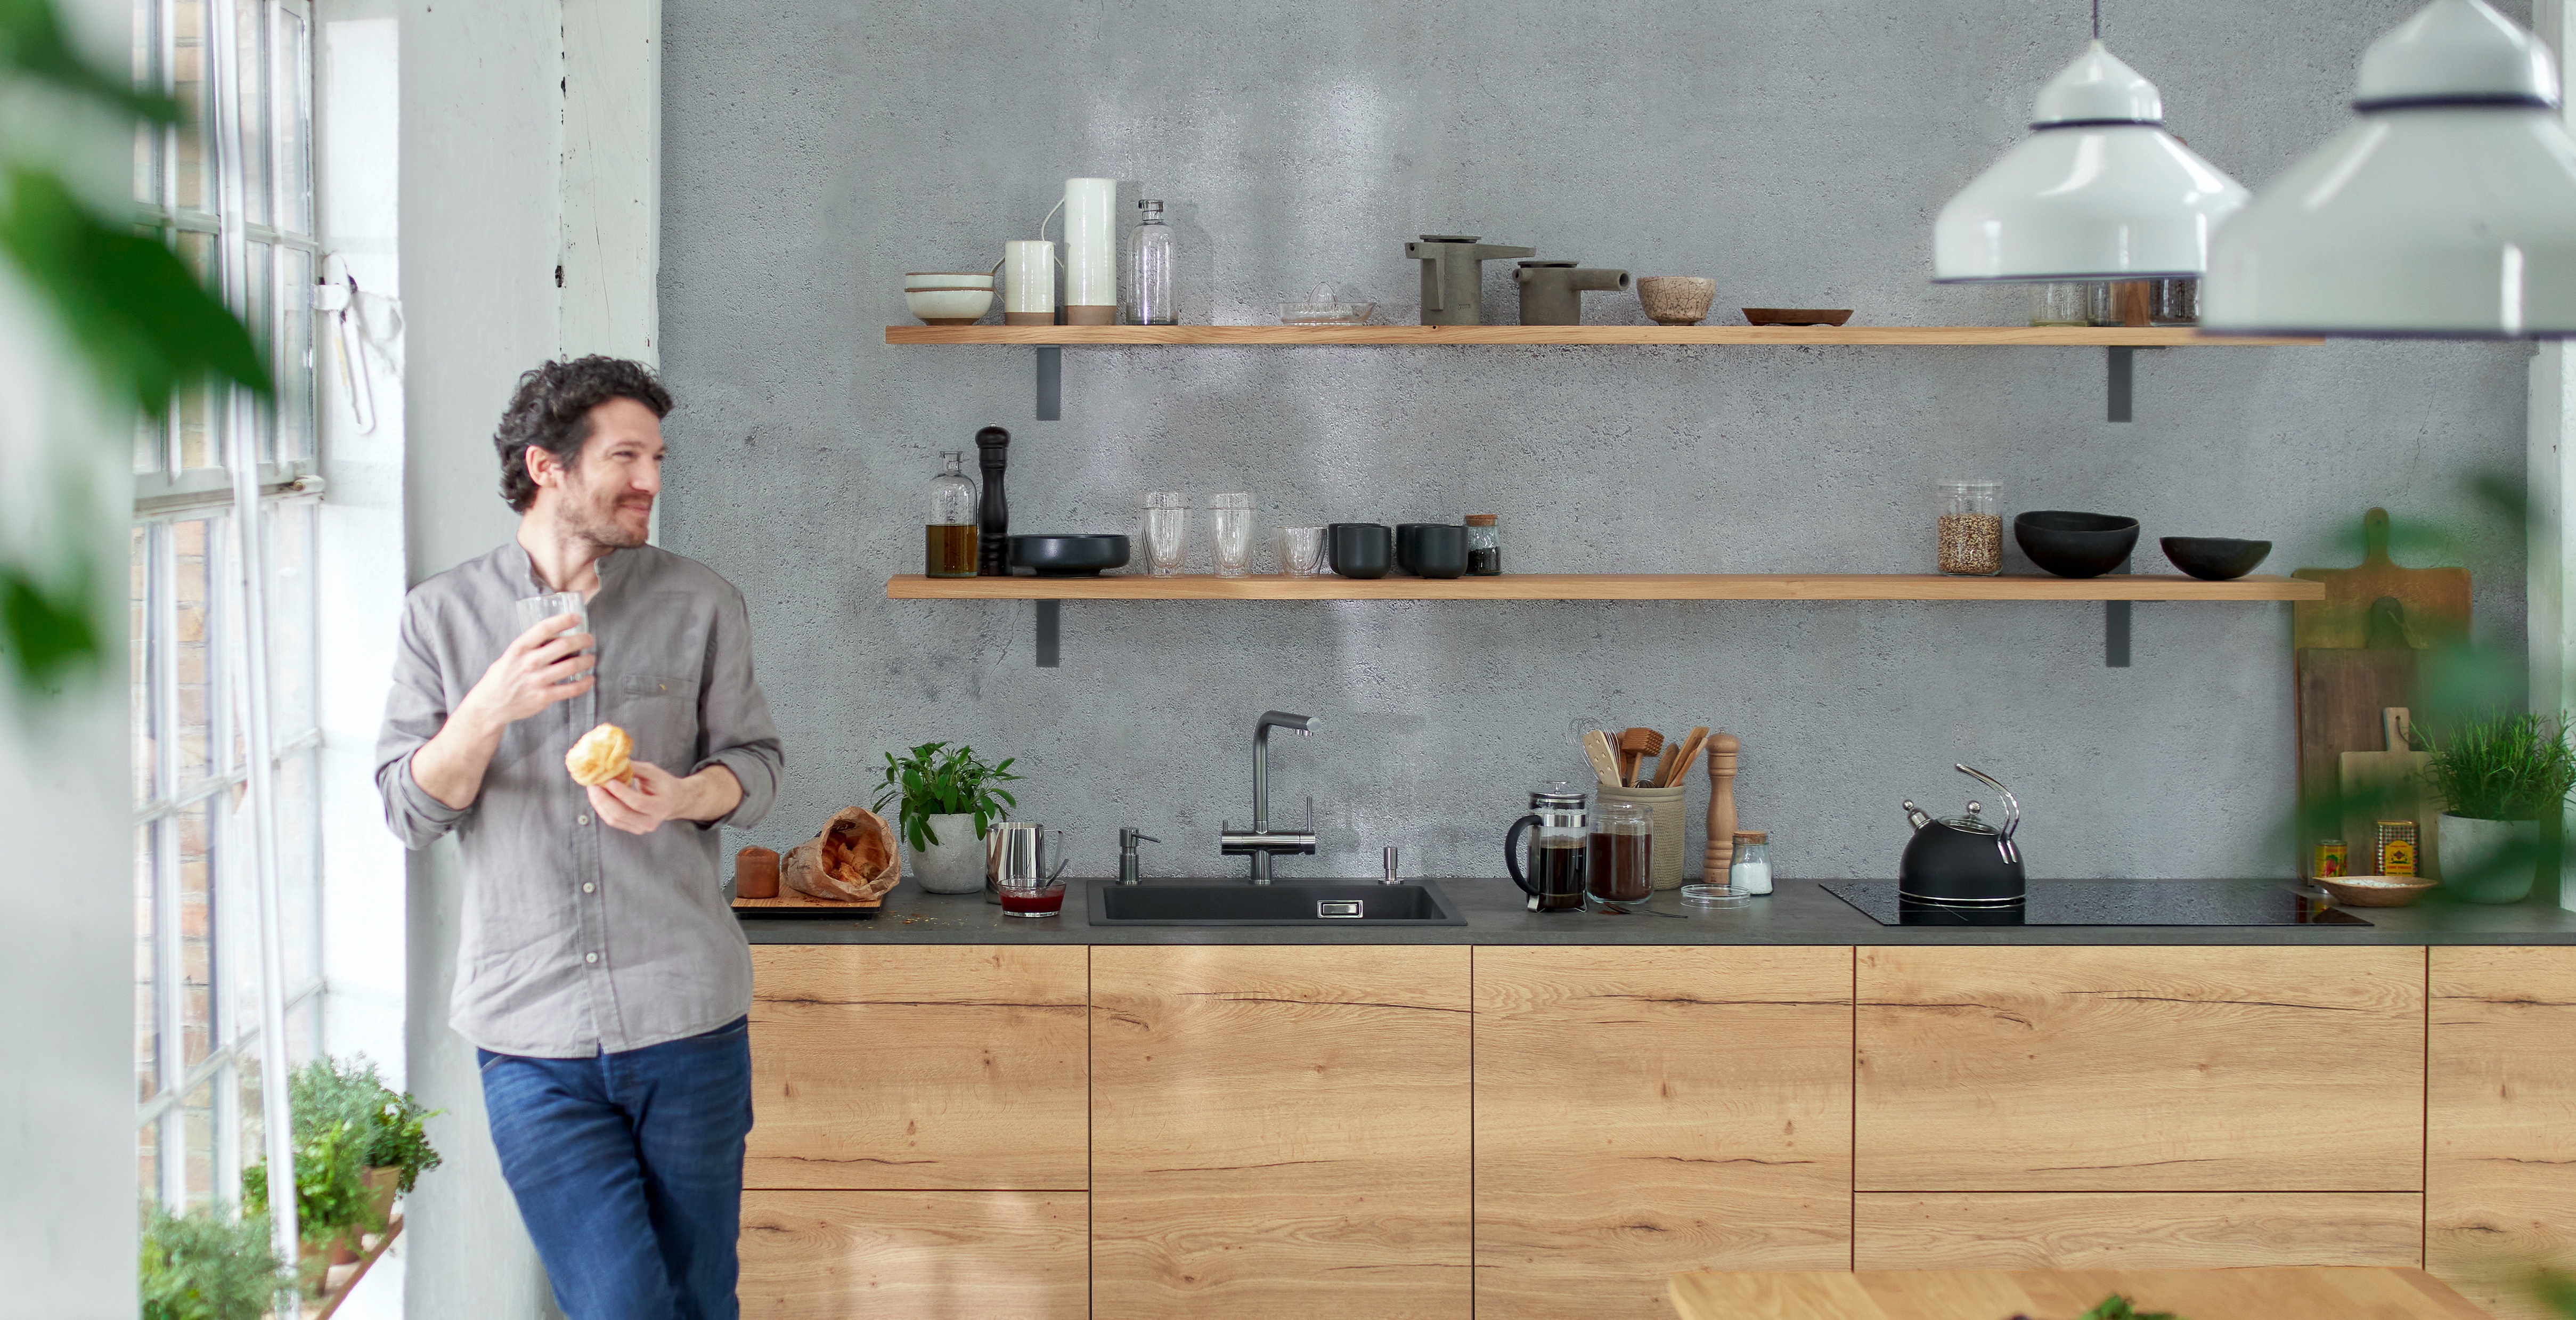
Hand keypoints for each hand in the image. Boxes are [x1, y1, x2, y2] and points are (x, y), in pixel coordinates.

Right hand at [458, 613, 594, 729]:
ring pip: (572, 666)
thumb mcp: (510, 656)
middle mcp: (529, 662)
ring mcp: (537, 680)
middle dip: (582, 639)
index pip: (544, 628)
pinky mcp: (544, 697)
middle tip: (589, 639)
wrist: (490, 705)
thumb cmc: (502, 677)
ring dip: (587, 660)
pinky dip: (585, 683)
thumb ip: (529, 647)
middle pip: (564, 645)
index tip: (577, 617)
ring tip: (591, 658)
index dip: (563, 620)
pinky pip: (571, 689)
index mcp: (519, 648)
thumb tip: (555, 635)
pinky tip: (589, 679)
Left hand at [589, 761, 686, 834]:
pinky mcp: (633, 829)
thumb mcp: (653, 772)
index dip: (621, 793)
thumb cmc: (663, 784)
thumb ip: (633, 768)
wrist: (675, 801)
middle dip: (603, 798)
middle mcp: (652, 821)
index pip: (638, 802)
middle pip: (622, 814)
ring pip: (614, 819)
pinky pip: (612, 821)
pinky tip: (598, 797)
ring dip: (599, 804)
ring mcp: (642, 828)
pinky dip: (602, 809)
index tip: (608, 780)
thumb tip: (611, 762)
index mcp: (661, 806)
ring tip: (592, 789)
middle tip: (593, 784)